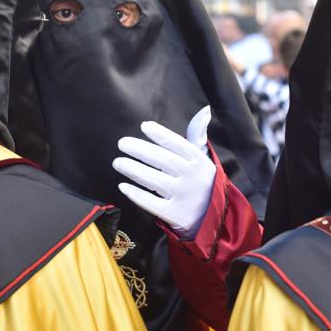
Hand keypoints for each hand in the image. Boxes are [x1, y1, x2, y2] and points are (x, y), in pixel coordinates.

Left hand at [113, 106, 215, 237]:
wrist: (213, 218)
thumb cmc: (202, 183)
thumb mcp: (204, 161)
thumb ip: (197, 138)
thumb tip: (203, 112)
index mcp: (200, 162)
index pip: (178, 144)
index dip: (160, 134)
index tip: (144, 126)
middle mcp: (193, 178)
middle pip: (163, 160)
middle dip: (140, 150)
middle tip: (122, 143)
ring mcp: (184, 197)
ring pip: (154, 180)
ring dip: (133, 169)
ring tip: (117, 162)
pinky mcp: (175, 214)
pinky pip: (151, 203)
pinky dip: (136, 194)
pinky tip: (123, 186)